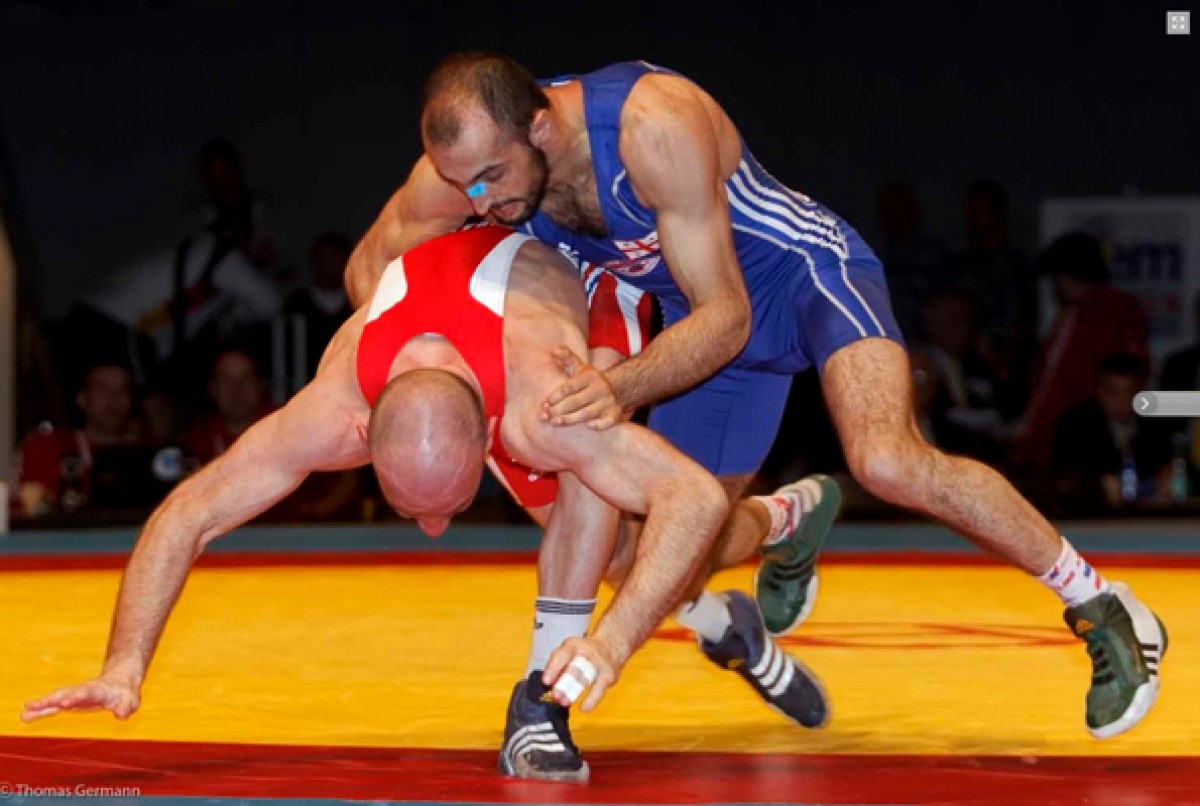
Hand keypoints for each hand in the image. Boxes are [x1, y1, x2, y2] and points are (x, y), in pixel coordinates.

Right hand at [21, 676, 140, 721]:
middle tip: (34, 705)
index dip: (75, 697)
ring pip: (55, 699)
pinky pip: (53, 707)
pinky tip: (25, 716)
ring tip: (25, 712)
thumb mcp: (130, 701)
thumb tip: (121, 714)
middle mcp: (83, 691)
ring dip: (41, 705)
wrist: (119, 682)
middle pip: (65, 693)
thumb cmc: (125, 694)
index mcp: (98, 690)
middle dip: (51, 699)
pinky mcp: (69, 702)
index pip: (86, 693)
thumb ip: (126, 707)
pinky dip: (40, 711)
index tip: (64, 703)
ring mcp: (74, 696)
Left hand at [541, 346, 621, 429]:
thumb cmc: (591, 380)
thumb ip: (568, 358)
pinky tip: (587, 427)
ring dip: (571, 419)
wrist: (618, 388)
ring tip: (555, 422)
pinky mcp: (615, 414)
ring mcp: (608, 402)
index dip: (556, 396)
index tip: (544, 404)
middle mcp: (600, 389)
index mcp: (590, 377)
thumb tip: (555, 351)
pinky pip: (608, 421)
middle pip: (576, 401)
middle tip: (544, 417)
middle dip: (559, 410)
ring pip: (588, 413)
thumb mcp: (581, 367)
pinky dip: (600, 424)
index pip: (570, 387)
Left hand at [542, 636, 618, 712]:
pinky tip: (584, 708)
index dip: (553, 669)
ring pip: (586, 678)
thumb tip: (547, 686)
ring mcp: (600, 663)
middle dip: (564, 683)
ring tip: (565, 703)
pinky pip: (600, 688)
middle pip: (575, 668)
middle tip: (555, 696)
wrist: (610, 646)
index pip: (562, 655)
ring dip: (574, 692)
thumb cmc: (583, 653)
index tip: (546, 682)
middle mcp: (587, 652)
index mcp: (573, 645)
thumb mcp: (568, 653)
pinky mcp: (610, 674)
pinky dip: (592, 699)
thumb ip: (558, 667)